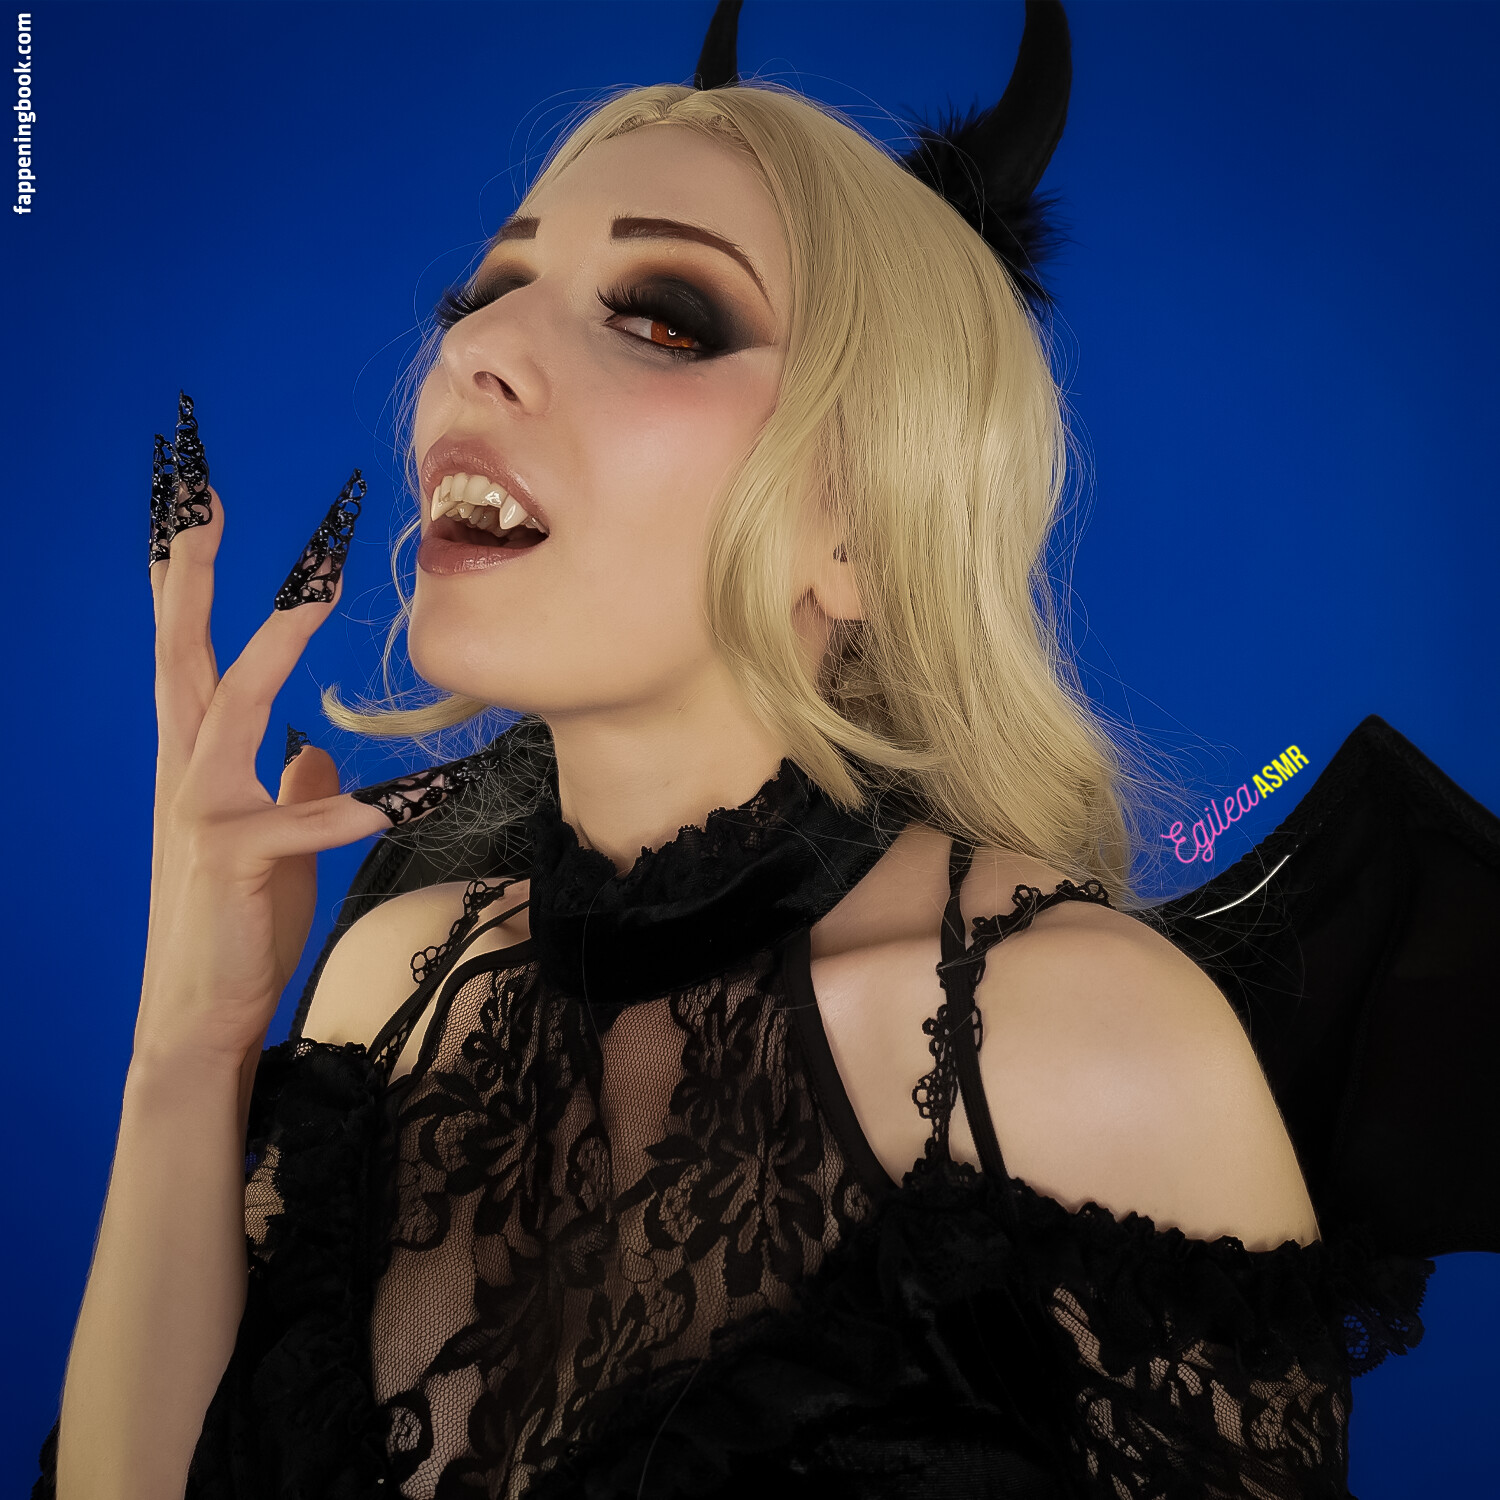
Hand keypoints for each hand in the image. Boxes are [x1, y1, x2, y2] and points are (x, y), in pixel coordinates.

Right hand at [137, 401, 398, 1068]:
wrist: (202, 1007)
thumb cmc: (239, 916)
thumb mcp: (276, 836)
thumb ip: (290, 785)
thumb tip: (314, 749)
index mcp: (199, 758)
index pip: (192, 653)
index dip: (192, 582)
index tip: (200, 511)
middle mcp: (188, 771)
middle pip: (183, 655)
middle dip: (193, 578)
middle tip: (204, 502)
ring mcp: (200, 813)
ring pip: (228, 711)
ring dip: (270, 651)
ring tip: (313, 598)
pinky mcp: (228, 861)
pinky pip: (290, 826)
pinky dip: (336, 812)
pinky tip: (387, 805)